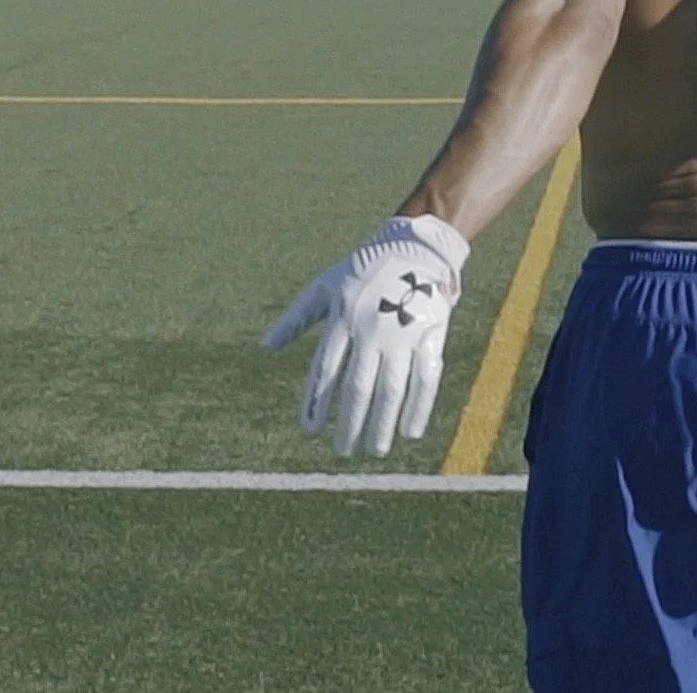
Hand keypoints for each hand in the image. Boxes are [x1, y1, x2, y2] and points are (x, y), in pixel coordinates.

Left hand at [261, 215, 469, 455]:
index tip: (310, 432)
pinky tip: (409, 432)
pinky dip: (418, 407)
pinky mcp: (431, 334)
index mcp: (342, 317)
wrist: (416, 245)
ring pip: (390, 388)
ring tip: (373, 450)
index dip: (317, 403)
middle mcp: (371, 328)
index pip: (325, 370)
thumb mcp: (325, 286)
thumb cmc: (364, 269)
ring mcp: (403, 332)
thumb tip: (265, 346)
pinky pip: (426, 378)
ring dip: (381, 424)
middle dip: (350, 424)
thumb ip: (296, 318)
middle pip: (358, 387)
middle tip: (342, 451)